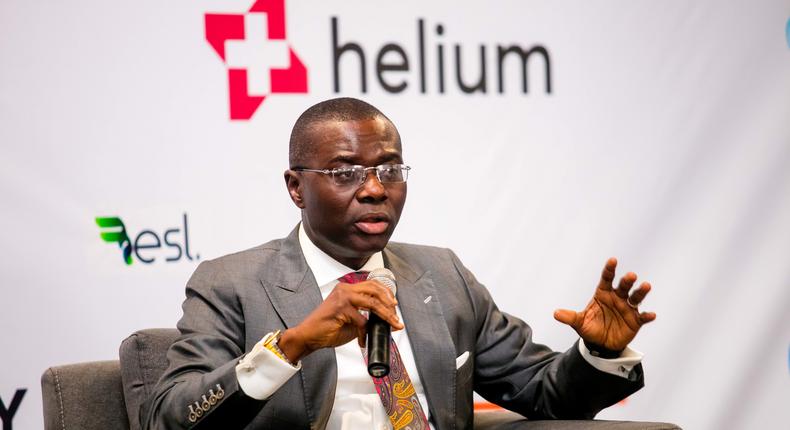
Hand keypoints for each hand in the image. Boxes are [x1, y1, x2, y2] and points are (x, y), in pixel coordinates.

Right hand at [279, 280, 402, 361]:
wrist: (308, 336)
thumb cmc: (327, 328)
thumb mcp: (352, 320)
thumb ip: (366, 316)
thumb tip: (386, 320)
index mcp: (347, 289)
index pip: (372, 285)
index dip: (386, 294)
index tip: (394, 305)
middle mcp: (345, 289)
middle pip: (375, 289)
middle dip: (389, 302)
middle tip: (396, 315)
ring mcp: (343, 297)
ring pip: (372, 302)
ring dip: (385, 315)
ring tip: (392, 323)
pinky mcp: (341, 308)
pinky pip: (361, 320)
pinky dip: (364, 333)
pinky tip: (362, 340)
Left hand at [554, 257, 655, 352]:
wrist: (601, 344)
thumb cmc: (590, 328)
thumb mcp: (579, 323)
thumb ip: (570, 317)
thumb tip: (555, 313)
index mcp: (603, 294)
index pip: (606, 279)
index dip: (609, 270)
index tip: (613, 260)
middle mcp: (617, 298)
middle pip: (623, 286)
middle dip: (627, 281)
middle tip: (631, 276)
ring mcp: (627, 308)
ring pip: (636, 298)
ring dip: (641, 292)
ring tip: (646, 286)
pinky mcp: (636, 321)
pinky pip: (642, 317)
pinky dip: (647, 315)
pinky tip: (651, 315)